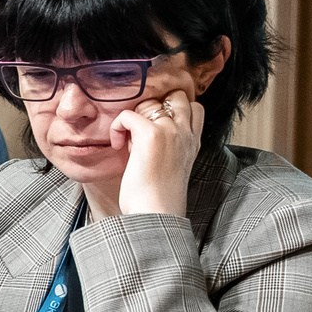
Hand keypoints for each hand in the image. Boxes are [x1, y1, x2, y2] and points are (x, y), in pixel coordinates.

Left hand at [112, 87, 203, 217]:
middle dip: (154, 106)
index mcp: (193, 142)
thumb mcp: (172, 166)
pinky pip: (127, 114)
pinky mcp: (150, 135)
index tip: (152, 130)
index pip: (193, 107)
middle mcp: (186, 133)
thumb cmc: (158, 198)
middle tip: (140, 131)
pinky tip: (118, 146)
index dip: (170, 110)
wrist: (156, 214)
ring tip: (129, 142)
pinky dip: (118, 126)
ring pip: (150, 102)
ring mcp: (170, 131)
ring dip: (134, 118)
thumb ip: (169, 146)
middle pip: (175, 96)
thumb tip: (142, 133)